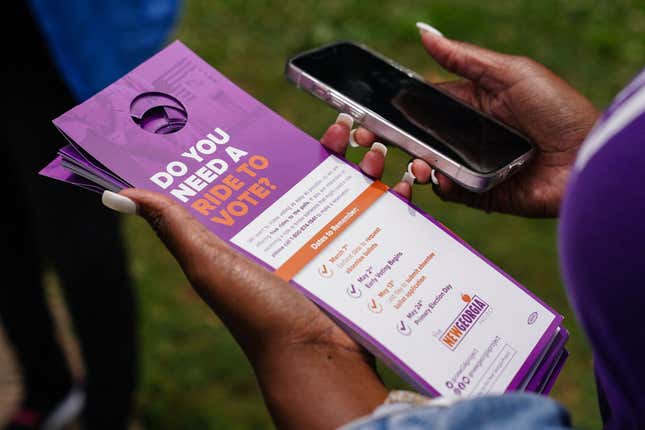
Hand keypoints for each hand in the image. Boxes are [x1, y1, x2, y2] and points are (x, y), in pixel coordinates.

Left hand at [117, 123, 391, 428]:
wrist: (315, 358)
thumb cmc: (258, 313)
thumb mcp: (209, 265)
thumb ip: (174, 227)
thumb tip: (119, 193)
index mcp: (257, 227)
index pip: (263, 171)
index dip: (271, 141)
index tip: (288, 116)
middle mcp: (293, 230)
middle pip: (313, 172)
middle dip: (333, 143)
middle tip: (347, 126)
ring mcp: (329, 240)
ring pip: (351, 187)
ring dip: (367, 161)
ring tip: (375, 147)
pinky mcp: (360, 253)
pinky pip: (381, 215)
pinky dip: (394, 193)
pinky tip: (402, 180)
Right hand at [336, 31, 599, 216]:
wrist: (586, 156)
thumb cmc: (556, 107)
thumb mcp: (509, 73)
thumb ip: (464, 58)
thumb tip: (424, 32)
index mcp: (472, 105)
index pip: (426, 106)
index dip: (398, 108)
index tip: (370, 110)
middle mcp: (468, 136)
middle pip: (421, 138)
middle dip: (394, 139)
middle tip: (369, 140)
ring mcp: (472, 166)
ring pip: (430, 166)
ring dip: (416, 163)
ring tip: (416, 161)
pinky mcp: (481, 194)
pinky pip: (450, 191)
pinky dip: (440, 185)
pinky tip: (437, 176)